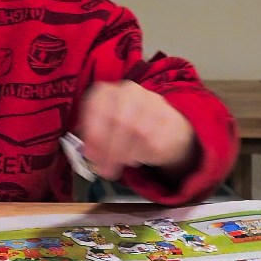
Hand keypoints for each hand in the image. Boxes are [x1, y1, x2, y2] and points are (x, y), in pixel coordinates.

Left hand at [77, 81, 196, 181]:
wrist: (165, 128)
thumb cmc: (125, 129)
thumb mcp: (104, 129)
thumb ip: (94, 140)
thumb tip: (89, 154)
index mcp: (108, 91)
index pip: (97, 106)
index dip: (93, 133)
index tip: (90, 155)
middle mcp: (131, 91)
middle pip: (119, 121)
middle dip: (110, 149)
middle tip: (105, 169)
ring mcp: (153, 104)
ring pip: (138, 132)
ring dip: (126, 154)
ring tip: (120, 164)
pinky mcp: (171, 121)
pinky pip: (155, 142)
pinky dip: (142, 155)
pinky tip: (137, 157)